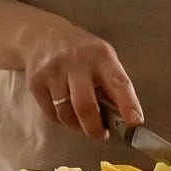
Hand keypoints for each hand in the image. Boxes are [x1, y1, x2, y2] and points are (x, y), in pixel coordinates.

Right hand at [22, 21, 140, 139]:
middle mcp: (76, 61)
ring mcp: (53, 71)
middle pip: (86, 106)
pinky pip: (51, 114)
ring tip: (83, 123)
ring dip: (77, 126)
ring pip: (66, 114)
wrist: (42, 35)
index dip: (128, 104)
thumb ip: (113, 84)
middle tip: (101, 135)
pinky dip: (61, 119)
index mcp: (101, 55)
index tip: (135, 122)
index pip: (118, 83)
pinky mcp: (36, 82)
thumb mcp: (103, 58)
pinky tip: (66, 110)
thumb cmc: (81, 52)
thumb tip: (125, 118)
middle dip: (95, 128)